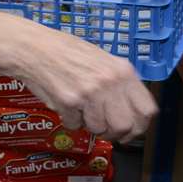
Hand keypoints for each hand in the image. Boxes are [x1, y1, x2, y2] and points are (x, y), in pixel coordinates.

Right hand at [0, 8, 157, 142]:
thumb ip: (119, 84)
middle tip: (104, 129)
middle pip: (125, 126)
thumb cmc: (68, 53)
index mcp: (123, 71)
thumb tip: (132, 114)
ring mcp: (90, 92)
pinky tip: (64, 103)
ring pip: (99, 129)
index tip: (131, 130)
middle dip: (115, 133)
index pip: (147, 110)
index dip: (140, 126)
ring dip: (88, 125)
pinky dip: (69, 120)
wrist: (35, 47)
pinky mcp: (69, 101)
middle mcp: (110, 82)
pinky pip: (74, 125)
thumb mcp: (104, 61)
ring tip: (80, 108)